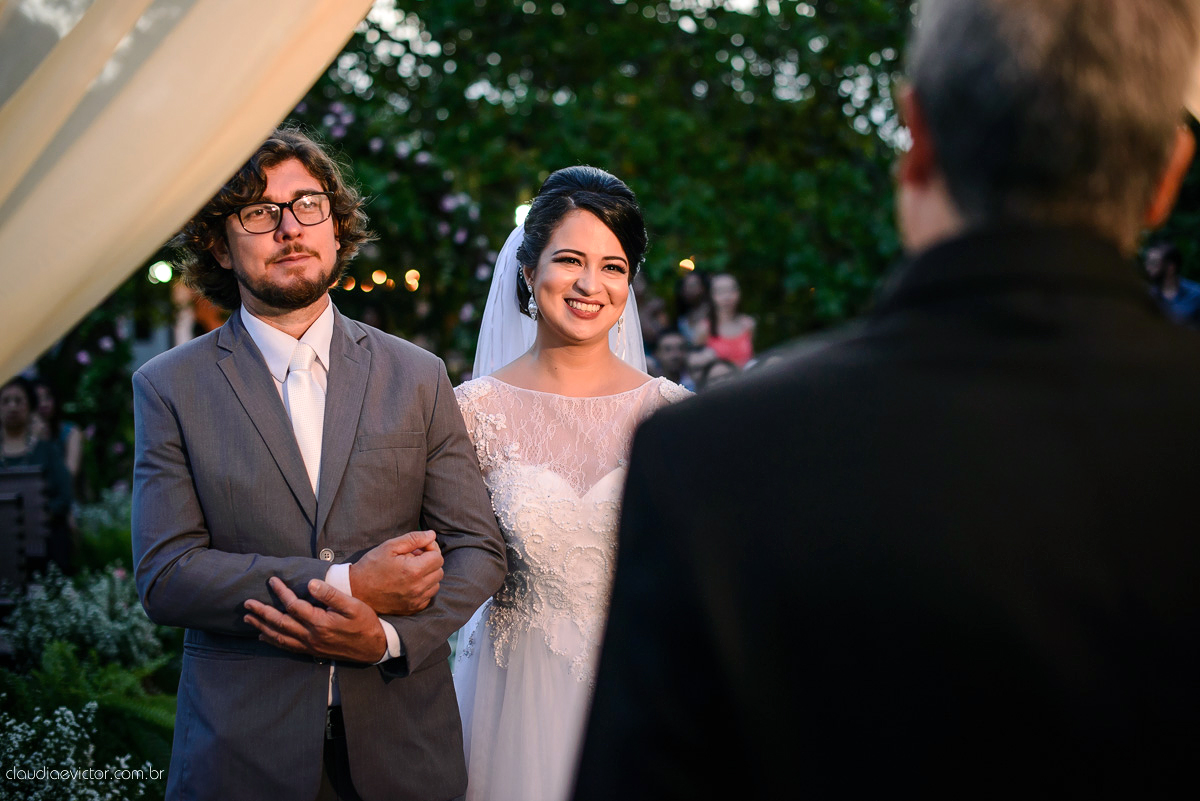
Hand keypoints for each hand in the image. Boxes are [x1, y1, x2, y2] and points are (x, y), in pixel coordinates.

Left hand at [243, 577, 387, 662]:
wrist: (374, 648)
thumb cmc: (366, 624)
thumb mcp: (354, 606)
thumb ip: (331, 595)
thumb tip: (310, 584)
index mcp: (320, 623)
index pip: (293, 605)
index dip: (281, 592)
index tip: (272, 580)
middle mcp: (311, 636)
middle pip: (280, 623)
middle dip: (262, 612)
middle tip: (247, 603)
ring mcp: (310, 646)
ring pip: (280, 637)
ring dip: (262, 627)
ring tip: (248, 619)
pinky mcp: (312, 651)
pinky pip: (287, 647)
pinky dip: (273, 641)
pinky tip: (264, 636)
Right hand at [349, 530, 444, 615]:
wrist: (356, 590)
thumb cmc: (371, 566)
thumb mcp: (390, 546)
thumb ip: (413, 539)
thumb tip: (432, 535)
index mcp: (414, 571)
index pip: (438, 557)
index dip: (430, 550)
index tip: (418, 550)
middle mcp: (418, 588)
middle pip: (439, 571)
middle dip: (430, 562)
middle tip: (413, 559)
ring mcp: (416, 600)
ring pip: (435, 584)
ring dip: (428, 576)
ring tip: (410, 571)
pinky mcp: (413, 608)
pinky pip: (428, 596)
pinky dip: (423, 589)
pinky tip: (409, 583)